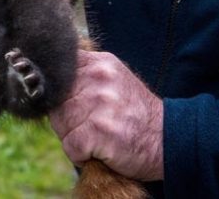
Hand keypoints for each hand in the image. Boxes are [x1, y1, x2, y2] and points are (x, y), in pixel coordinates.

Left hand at [49, 50, 163, 181]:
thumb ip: (85, 74)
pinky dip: (81, 155)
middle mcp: (98, 78)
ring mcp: (98, 104)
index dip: (58, 92)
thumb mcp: (114, 80)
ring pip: (61, 125)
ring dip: (75, 138)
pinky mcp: (98, 131)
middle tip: (94, 126)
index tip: (70, 102)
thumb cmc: (136, 113)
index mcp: (99, 63)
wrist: (170, 140)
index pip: (58, 71)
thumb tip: (48, 80)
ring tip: (100, 136)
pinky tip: (101, 150)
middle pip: (56, 102)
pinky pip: (70, 146)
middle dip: (67, 119)